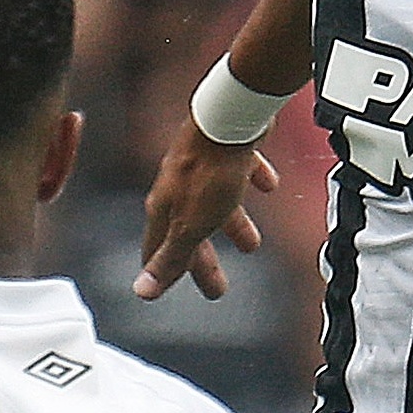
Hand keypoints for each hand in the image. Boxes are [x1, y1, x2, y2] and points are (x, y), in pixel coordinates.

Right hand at [139, 118, 282, 300]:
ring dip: (233, 227)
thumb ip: (170, 257)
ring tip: (252, 245)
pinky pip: (240, 171)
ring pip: (216, 205)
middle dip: (204, 263)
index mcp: (165, 210)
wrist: (228, 118)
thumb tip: (141, 290)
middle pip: (190, 234)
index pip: (158, 252)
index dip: (164, 275)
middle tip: (219, 289)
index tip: (168, 293)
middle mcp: (178, 189)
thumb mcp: (190, 225)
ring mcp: (202, 168)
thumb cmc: (208, 172)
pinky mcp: (227, 150)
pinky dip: (253, 181)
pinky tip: (270, 186)